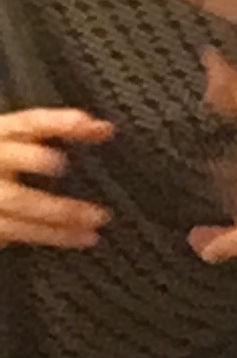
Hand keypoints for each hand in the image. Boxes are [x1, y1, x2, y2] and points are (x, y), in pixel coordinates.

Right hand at [0, 107, 114, 249]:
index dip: (54, 121)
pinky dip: (54, 235)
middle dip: (32, 159)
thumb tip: (105, 129)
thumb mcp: (25, 141)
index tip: (84, 122)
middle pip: (10, 158)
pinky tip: (82, 236)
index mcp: (2, 136)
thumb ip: (62, 131)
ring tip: (97, 216)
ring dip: (59, 210)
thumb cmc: (9, 164)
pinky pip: (20, 230)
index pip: (27, 123)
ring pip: (17, 200)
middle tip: (60, 163)